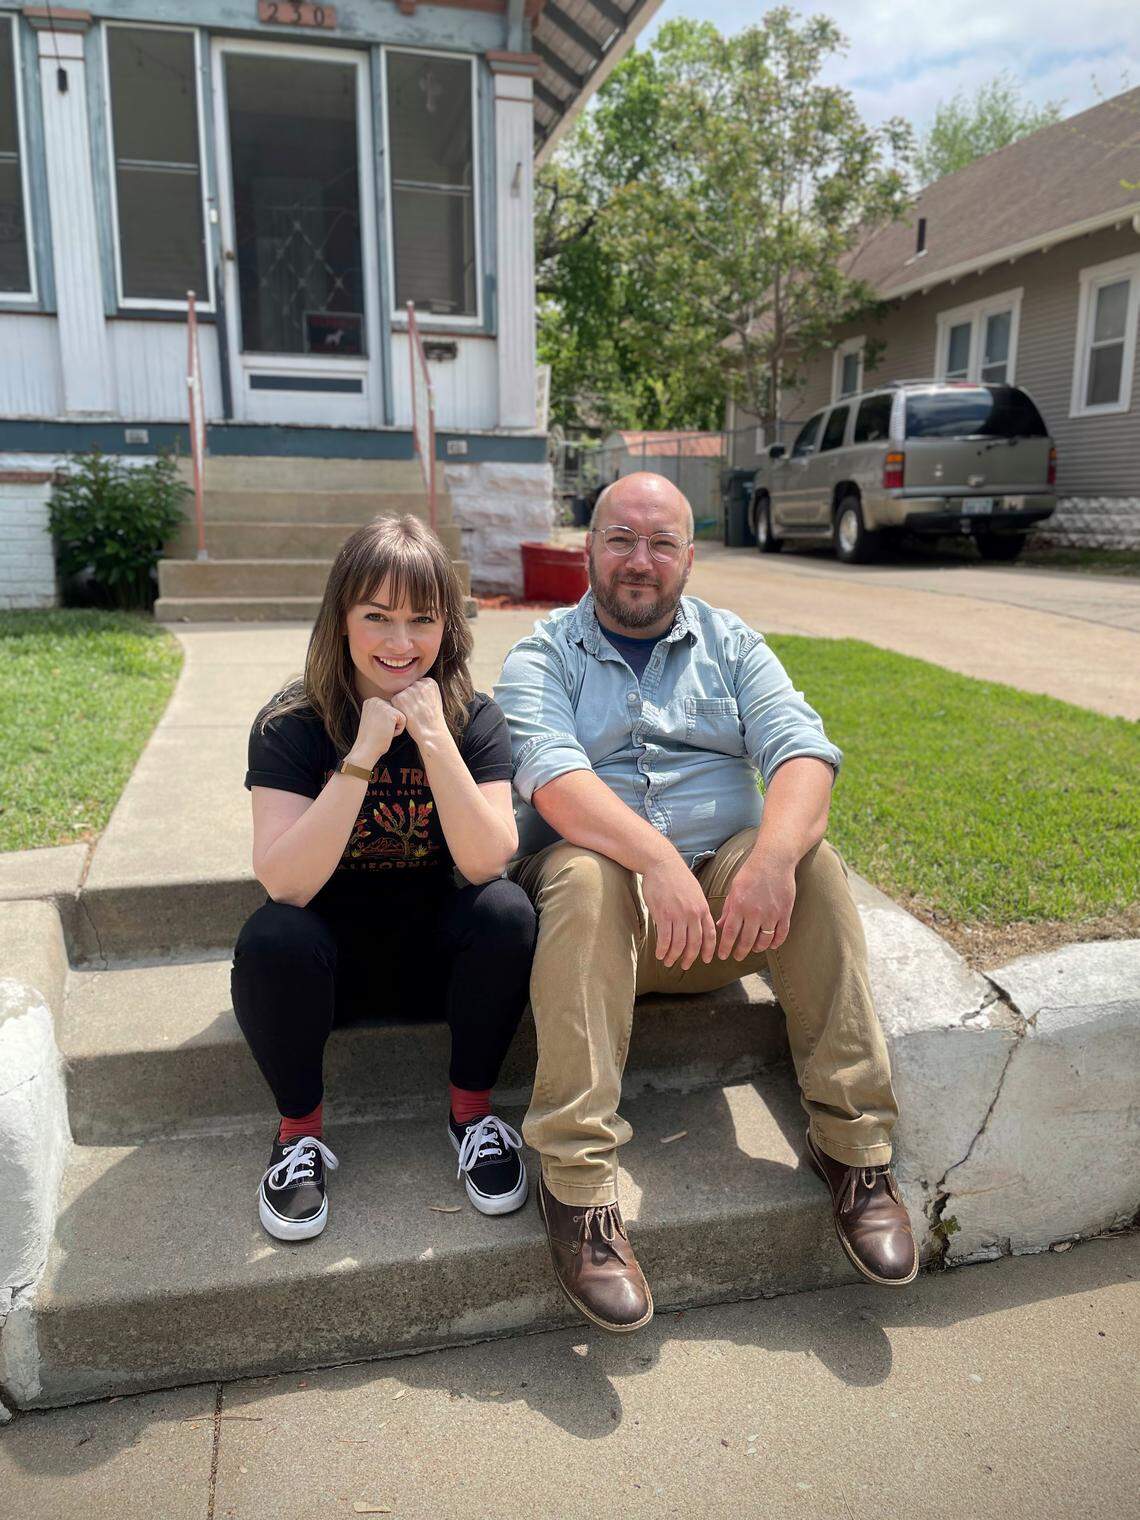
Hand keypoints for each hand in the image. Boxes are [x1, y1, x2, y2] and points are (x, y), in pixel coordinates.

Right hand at [351, 696, 405, 767]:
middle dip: (391, 723)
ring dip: (394, 727)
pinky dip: (398, 731)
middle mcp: (376, 700)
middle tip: (379, 731)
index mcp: (371, 701)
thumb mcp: (373, 719)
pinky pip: (404, 721)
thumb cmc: (371, 739)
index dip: (386, 722)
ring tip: (382, 732)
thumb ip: (382, 712)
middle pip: (396, 710)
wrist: (365, 749)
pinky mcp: (392, 713)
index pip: (390, 708)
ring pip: (400, 715)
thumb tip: (395, 708)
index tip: (375, 728)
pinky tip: (386, 733)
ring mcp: (383, 705)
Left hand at [390, 677, 446, 744]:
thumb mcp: (435, 698)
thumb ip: (425, 689)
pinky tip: (407, 714)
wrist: (431, 731)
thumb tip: (413, 685)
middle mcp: (419, 683)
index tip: (424, 705)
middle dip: (410, 698)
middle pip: (408, 688)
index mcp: (429, 682)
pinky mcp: (399, 698)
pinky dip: (398, 708)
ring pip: (401, 694)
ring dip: (403, 703)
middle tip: (418, 710)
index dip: (418, 696)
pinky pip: (394, 700)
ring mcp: (409, 690)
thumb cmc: (433, 718)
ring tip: (413, 713)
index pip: (417, 684)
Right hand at [641, 854, 717, 970]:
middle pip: (694, 943)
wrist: (662, 864)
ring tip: (668, 962)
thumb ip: (698, 909)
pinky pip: (664, 938)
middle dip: (689, 957)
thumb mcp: (695, 892)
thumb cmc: (677, 877)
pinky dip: (662, 949)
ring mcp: (678, 915)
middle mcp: (693, 914)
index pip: (709, 935)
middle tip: (685, 966)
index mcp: (703, 908)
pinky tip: (659, 954)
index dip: (708, 950)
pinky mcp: (663, 914)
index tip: (706, 960)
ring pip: (678, 944)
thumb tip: (698, 925)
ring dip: (673, 956)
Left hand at [716, 852, 795, 960]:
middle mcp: (755, 912)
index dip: (725, 947)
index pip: (729, 933)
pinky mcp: (785, 913)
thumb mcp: (734, 888)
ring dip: (757, 948)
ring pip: (764, 941)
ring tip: (753, 949)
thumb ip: (729, 908)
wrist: (774, 860)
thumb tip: (720, 926)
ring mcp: (771, 914)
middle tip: (737, 957)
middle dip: (740, 952)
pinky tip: (771, 945)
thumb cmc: (751, 872)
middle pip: (746, 941)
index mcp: (739, 906)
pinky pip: (781, 934)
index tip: (722, 956)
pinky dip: (776, 943)